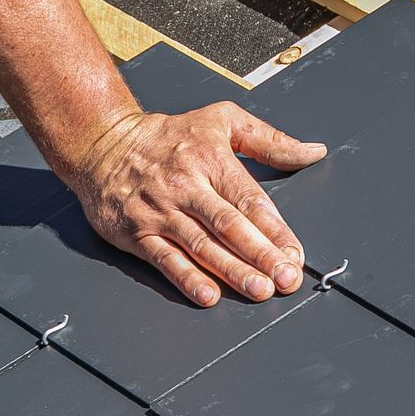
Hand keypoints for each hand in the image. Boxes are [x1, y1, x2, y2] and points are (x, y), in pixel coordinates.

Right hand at [64, 103, 327, 306]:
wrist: (101, 143)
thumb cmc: (167, 135)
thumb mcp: (222, 120)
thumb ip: (270, 140)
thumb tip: (313, 151)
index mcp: (212, 159)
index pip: (250, 200)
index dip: (275, 230)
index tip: (295, 253)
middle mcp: (187, 187)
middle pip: (230, 226)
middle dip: (261, 255)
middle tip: (285, 278)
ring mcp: (161, 212)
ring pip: (202, 246)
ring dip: (232, 271)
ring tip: (259, 290)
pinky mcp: (137, 233)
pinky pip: (165, 259)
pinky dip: (187, 279)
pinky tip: (208, 295)